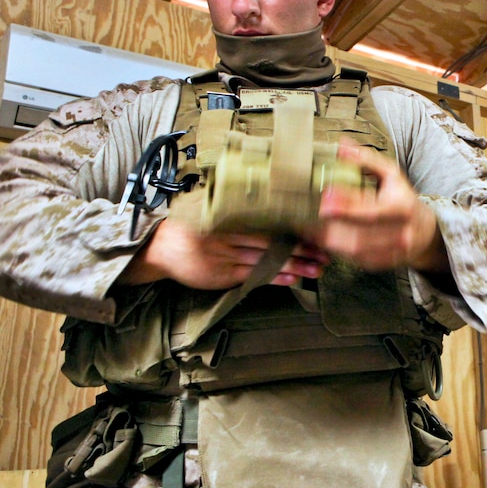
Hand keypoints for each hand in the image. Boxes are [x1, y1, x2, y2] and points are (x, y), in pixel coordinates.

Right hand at [117, 219, 329, 288]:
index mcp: (232, 218)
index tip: (317, 230)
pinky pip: (253, 276)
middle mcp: (232, 236)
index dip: (294, 228)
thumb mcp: (213, 215)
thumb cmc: (191, 230)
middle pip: (274, 243)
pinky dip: (274, 277)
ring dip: (295, 266)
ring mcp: (227, 257)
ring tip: (317, 270)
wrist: (160, 248)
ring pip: (267, 260)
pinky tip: (293, 280)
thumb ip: (239, 214)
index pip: (270, 223)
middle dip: (302, 249)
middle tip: (325, 254)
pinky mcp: (222, 275)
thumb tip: (271, 207)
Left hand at [309, 141, 449, 272]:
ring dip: (327, 238)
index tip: (325, 197)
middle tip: (307, 213)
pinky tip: (320, 235)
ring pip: (352, 250)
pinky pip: (351, 259)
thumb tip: (341, 146)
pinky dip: (333, 247)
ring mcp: (390, 253)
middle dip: (331, 225)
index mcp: (402, 209)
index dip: (347, 206)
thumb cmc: (402, 200)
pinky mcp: (378, 264)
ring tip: (308, 224)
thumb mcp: (392, 175)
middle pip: (359, 236)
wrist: (425, 234)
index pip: (372, 211)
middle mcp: (399, 235)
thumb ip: (366, 159)